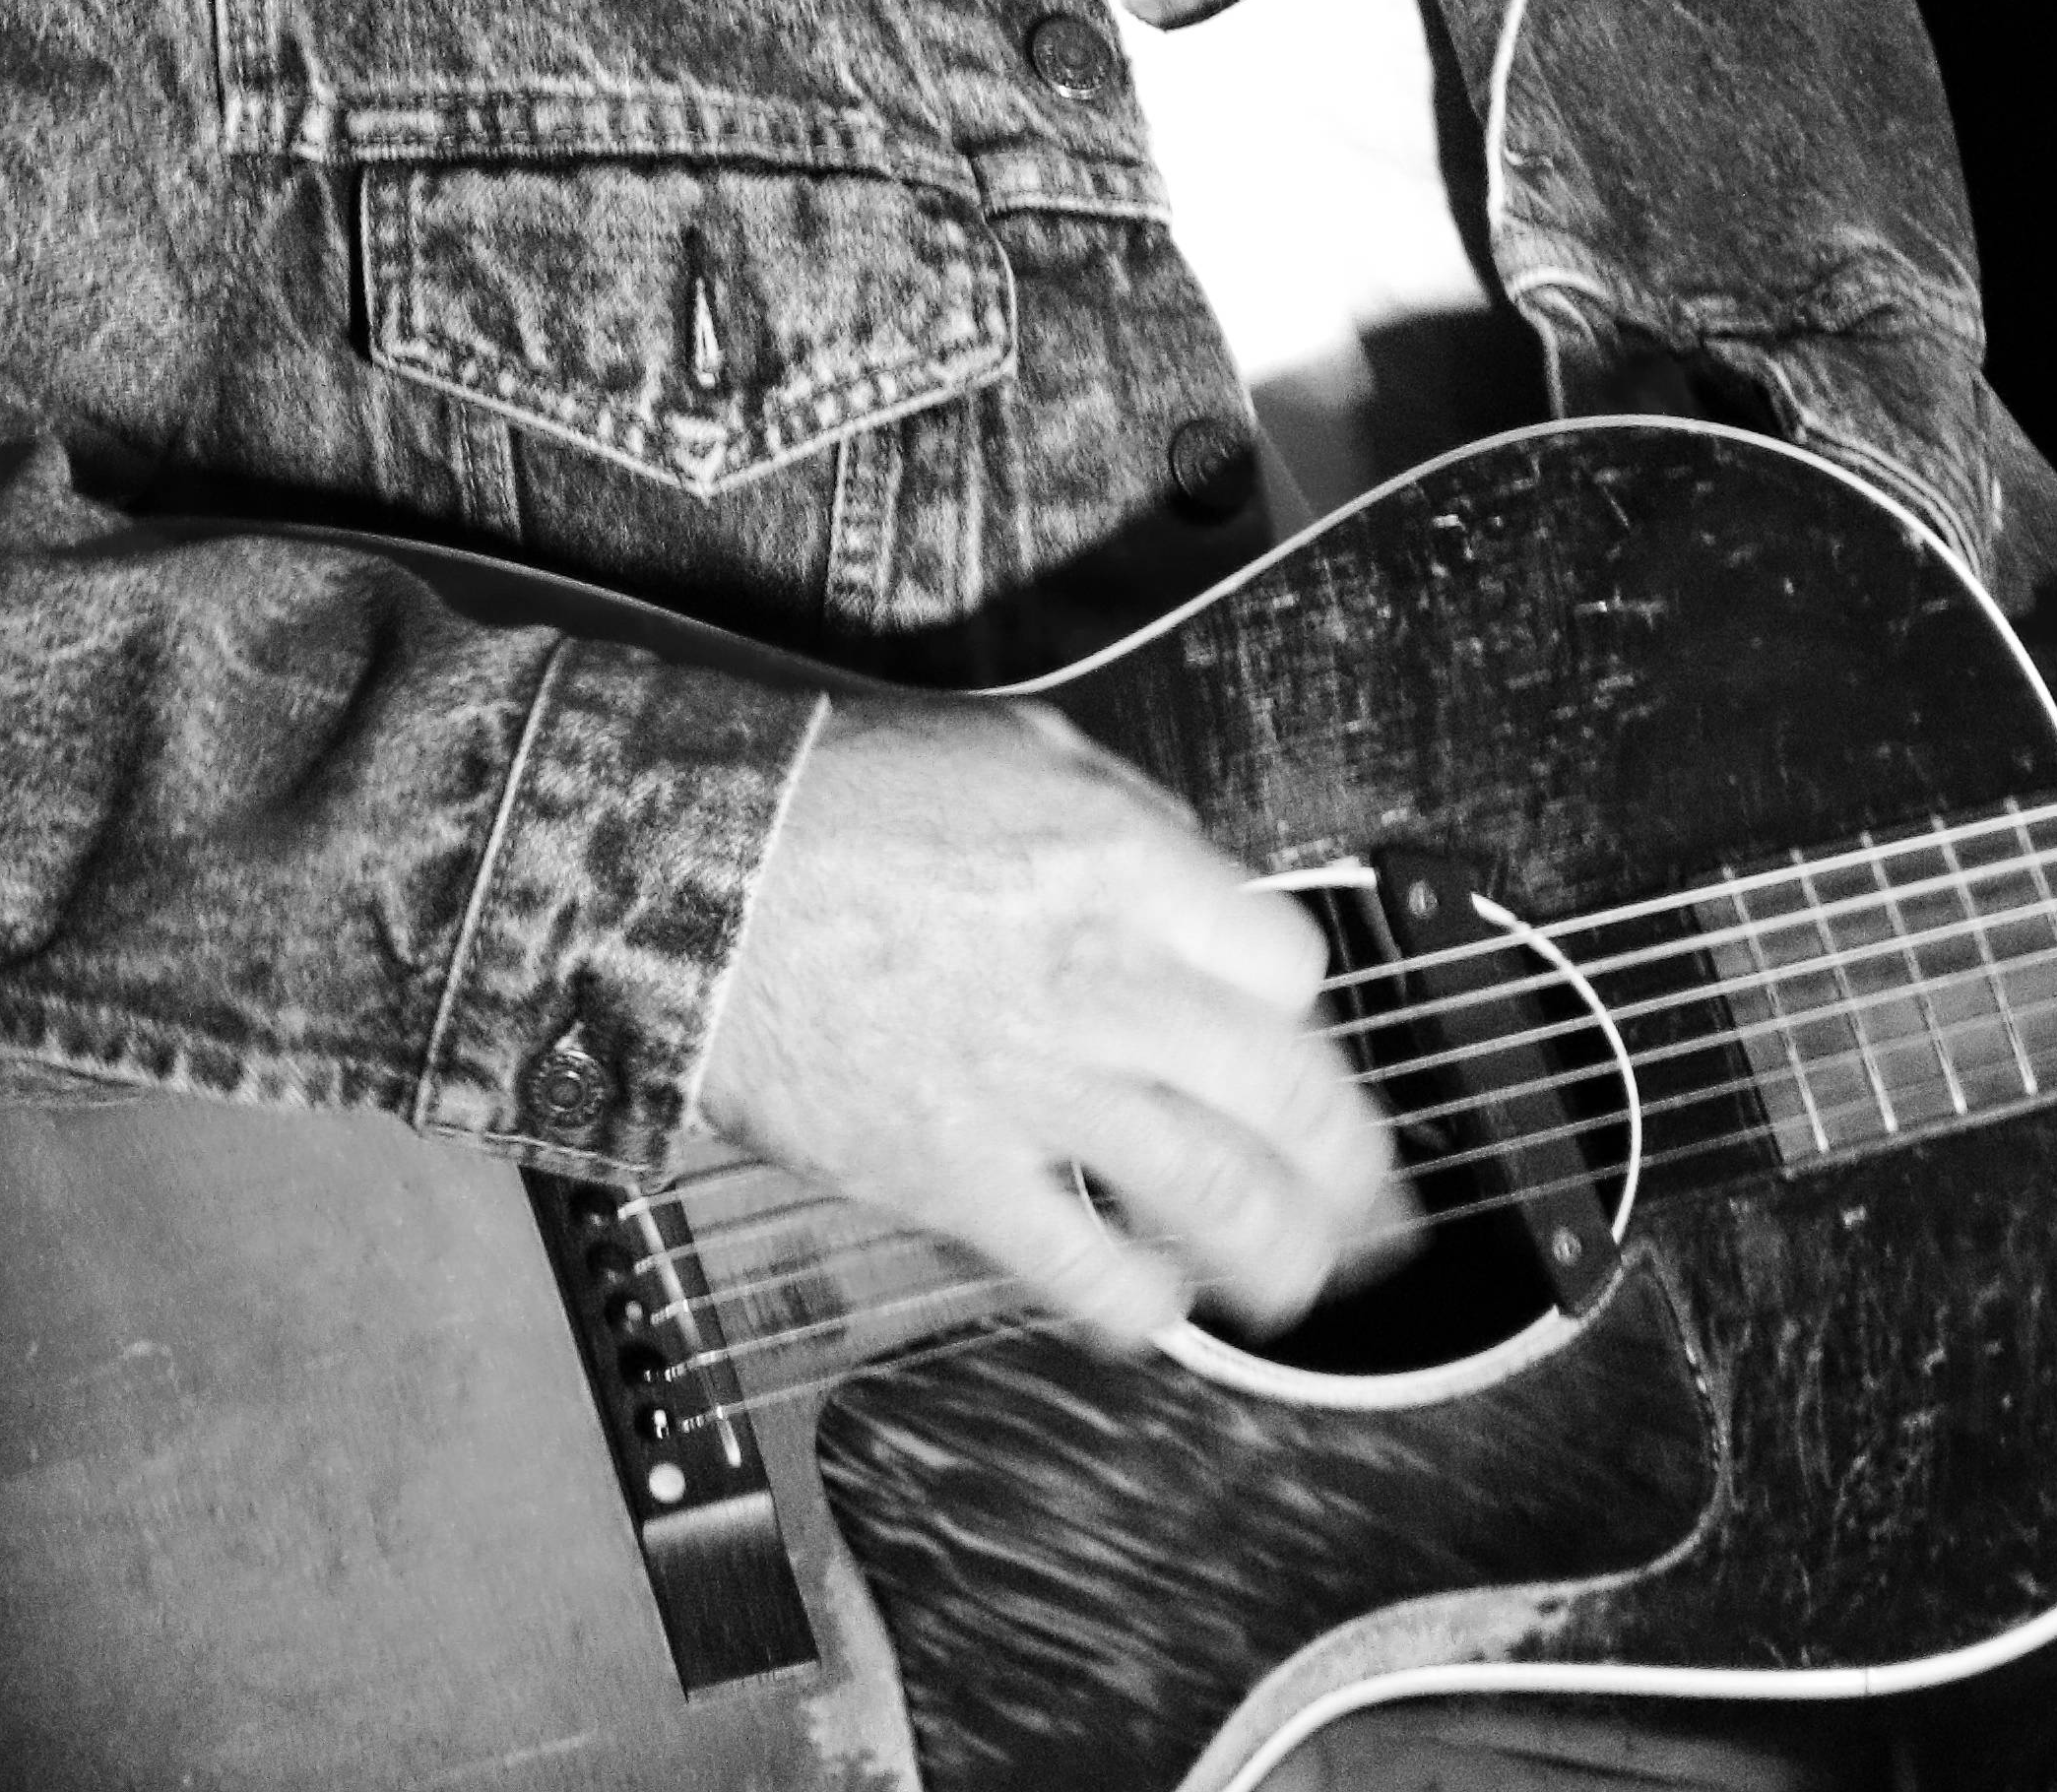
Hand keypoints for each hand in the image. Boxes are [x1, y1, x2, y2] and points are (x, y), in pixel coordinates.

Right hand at [695, 699, 1410, 1346]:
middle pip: (1285, 1092)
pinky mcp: (951, 1175)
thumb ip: (1135, 819)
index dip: (1297, 1007)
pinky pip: (1080, 1268)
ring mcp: (1030, 1087)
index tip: (1282, 1034)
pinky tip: (1160, 1310)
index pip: (1287, 965)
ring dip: (1282, 1254)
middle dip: (1347, 1161)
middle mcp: (1101, 981)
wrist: (689, 873)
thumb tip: (1207, 888)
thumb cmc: (840, 793)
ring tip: (1301, 1281)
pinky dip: (1140, 1305)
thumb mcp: (1021, 747)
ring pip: (1214, 1196)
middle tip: (1367, 1197)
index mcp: (1125, 867)